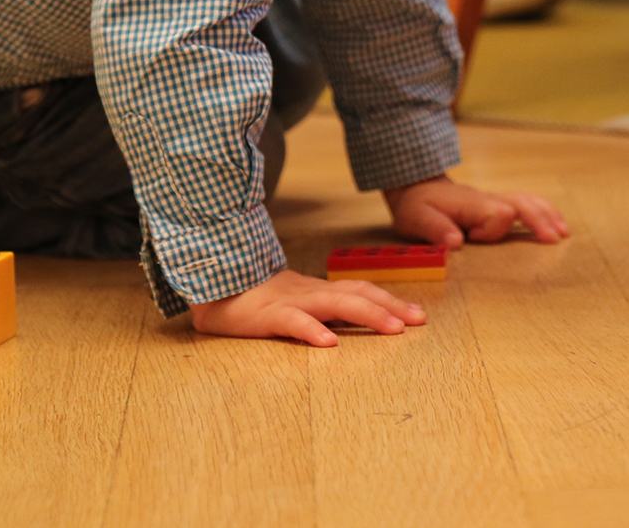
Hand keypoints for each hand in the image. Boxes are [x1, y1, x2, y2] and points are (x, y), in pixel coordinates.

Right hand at [190, 267, 425, 344]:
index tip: (418, 314)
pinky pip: (292, 322)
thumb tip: (357, 319)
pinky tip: (329, 343)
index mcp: (316, 291)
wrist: (210, 285)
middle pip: (357, 294)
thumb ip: (320, 309)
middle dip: (389, 306)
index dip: (390, 300)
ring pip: (334, 304)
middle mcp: (309, 293)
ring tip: (392, 329)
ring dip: (367, 315)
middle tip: (417, 321)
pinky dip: (312, 330)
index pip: (360, 290)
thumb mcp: (293, 303)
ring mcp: (289, 302)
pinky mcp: (266, 315)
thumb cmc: (254, 299)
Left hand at [382, 174, 569, 247]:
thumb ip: (436, 229)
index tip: (473, 239)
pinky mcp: (498, 205)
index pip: (498, 215)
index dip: (492, 230)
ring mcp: (495, 201)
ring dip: (547, 215)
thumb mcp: (417, 218)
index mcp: (473, 205)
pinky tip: (557, 224)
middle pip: (522, 204)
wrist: (418, 188)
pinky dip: (544, 211)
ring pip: (529, 201)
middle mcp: (489, 200)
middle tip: (554, 239)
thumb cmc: (418, 207)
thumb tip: (457, 243)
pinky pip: (527, 203)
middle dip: (539, 220)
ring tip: (564, 233)